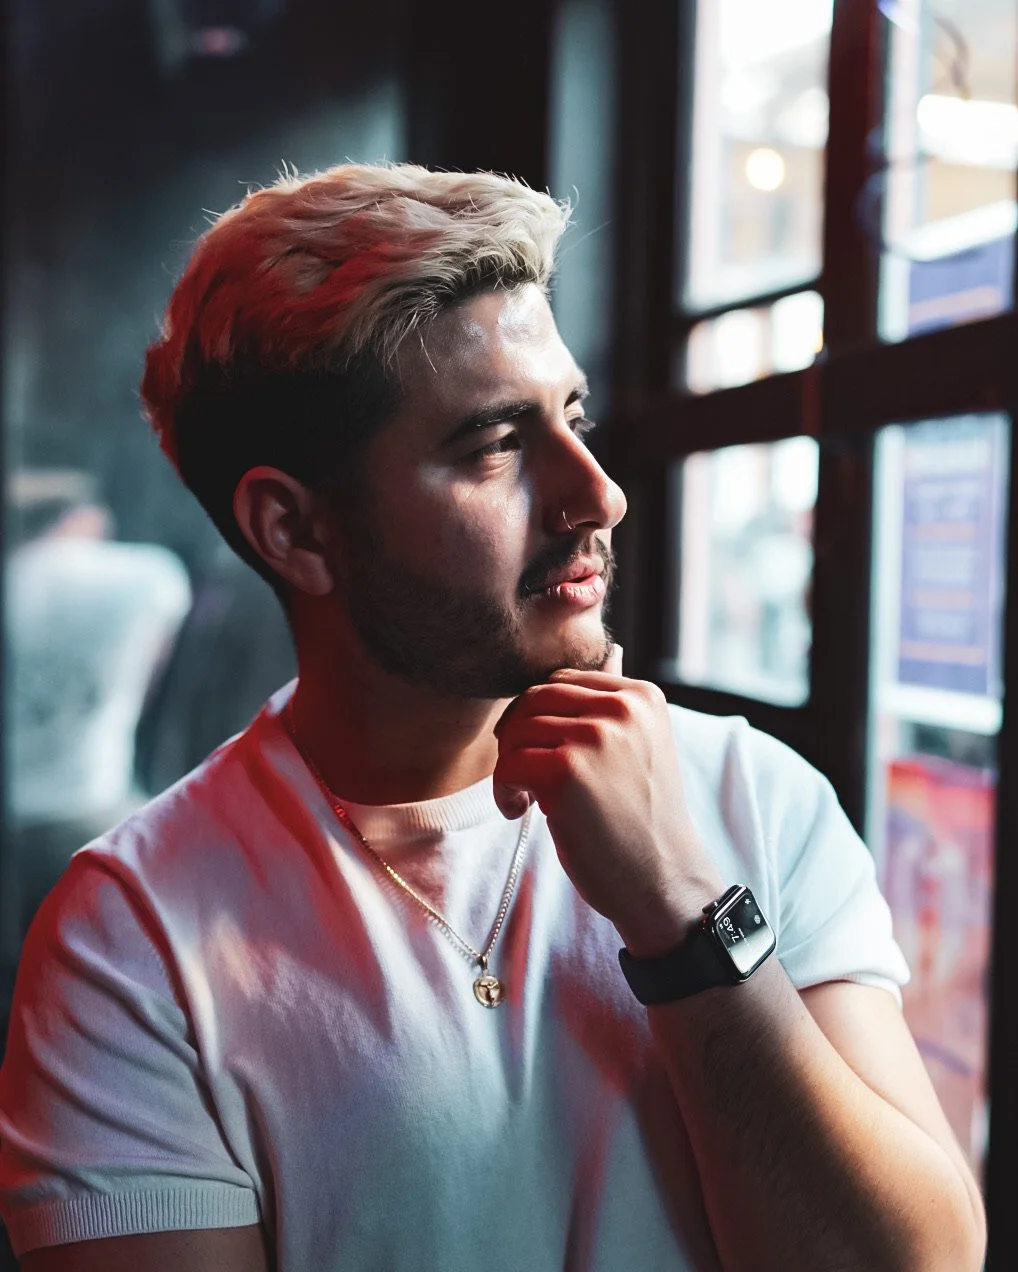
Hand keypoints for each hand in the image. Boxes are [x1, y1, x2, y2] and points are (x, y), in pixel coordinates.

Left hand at [492, 645, 724, 955]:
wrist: (663, 880)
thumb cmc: (644, 818)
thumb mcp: (642, 746)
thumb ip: (618, 703)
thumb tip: (612, 652)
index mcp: (642, 697)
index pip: (563, 681)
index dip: (539, 716)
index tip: (542, 753)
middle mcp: (623, 709)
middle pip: (535, 698)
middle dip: (518, 735)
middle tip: (522, 774)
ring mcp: (596, 738)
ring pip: (518, 730)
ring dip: (510, 766)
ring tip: (526, 798)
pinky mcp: (567, 773)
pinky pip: (509, 764)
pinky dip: (503, 790)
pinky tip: (520, 811)